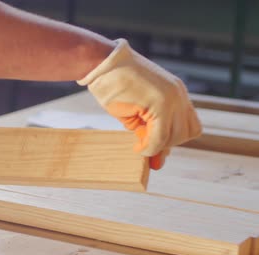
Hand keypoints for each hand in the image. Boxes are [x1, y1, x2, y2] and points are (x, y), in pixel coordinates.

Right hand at [78, 39, 201, 169]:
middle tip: (144, 142)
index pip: (189, 125)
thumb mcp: (135, 110)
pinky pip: (160, 137)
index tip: (154, 143)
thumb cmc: (113, 84)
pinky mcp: (159, 103)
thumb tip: (156, 153)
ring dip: (156, 145)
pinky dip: (149, 147)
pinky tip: (137, 146)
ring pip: (174, 138)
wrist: (101, 64)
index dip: (173, 138)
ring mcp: (171, 98)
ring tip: (139, 141)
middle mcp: (178, 94)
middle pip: (187, 133)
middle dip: (165, 143)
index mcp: (176, 92)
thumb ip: (148, 128)